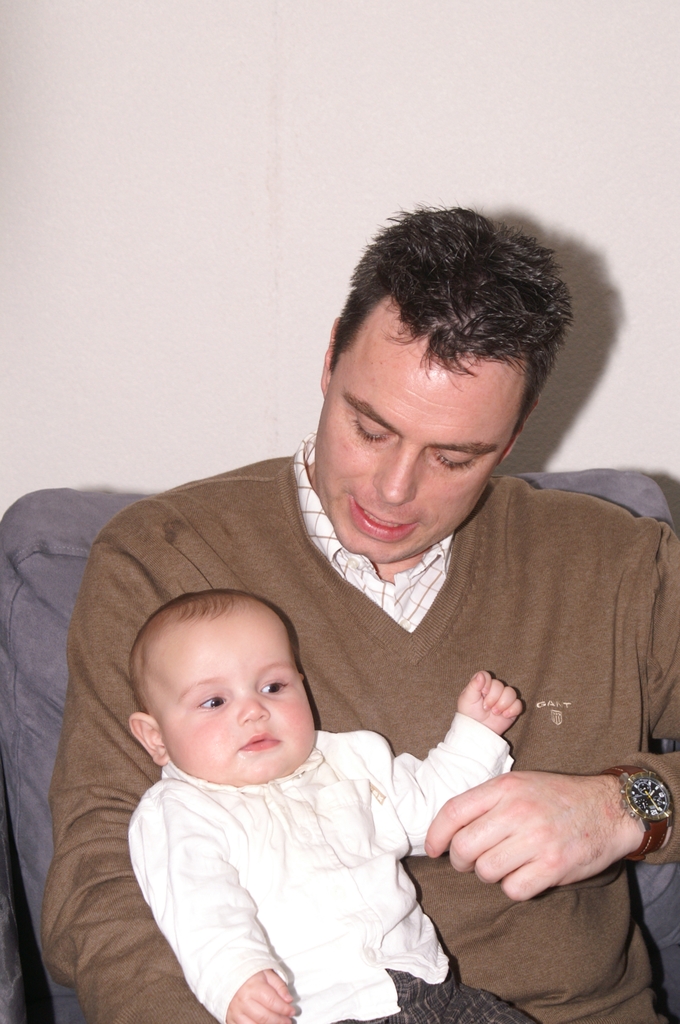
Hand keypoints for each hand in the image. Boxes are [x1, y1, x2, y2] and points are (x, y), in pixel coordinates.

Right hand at [226, 970, 294, 1023]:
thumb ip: (279, 986)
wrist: (229, 975)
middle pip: (264, 1016)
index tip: (292, 1011)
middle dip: (279, 1021)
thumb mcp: (267, 974)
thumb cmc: (251, 975)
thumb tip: (289, 1000)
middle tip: (288, 1021)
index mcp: (253, 987)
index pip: (272, 1002)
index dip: (284, 1009)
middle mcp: (243, 1000)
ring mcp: (236, 1011)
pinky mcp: (231, 1019)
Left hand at [424, 770, 642, 900]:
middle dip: (460, 861)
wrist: (609, 808)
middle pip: (465, 847)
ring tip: (503, 865)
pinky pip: (513, 889)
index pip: (454, 811)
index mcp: (505, 787)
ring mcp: (536, 839)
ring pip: (486, 871)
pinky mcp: (553, 866)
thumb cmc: (558, 797)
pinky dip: (513, 887)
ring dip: (489, 874)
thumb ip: (487, 801)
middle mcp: (518, 811)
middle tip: (471, 861)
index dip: (436, 834)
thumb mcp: (519, 784)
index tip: (432, 848)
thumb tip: (449, 830)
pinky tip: (524, 875)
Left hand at [457, 671, 522, 735]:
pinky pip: (519, 704)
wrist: (478, 731)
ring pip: (511, 693)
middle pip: (500, 685)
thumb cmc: (469, 714)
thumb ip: (474, 685)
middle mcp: (494, 690)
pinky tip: (505, 715)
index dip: (487, 684)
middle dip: (493, 698)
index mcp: (482, 685)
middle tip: (486, 708)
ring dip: (503, 703)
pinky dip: (513, 709)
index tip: (483, 693)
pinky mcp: (512, 709)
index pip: (488, 676)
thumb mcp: (467, 699)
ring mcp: (504, 699)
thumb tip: (481, 674)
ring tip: (495, 712)